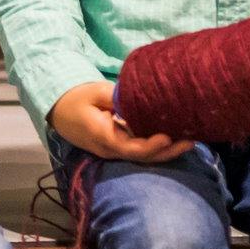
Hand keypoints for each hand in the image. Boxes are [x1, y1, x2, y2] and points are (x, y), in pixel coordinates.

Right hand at [48, 81, 195, 163]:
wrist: (58, 109)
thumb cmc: (76, 98)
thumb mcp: (95, 92)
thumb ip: (117, 97)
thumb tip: (141, 98)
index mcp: (103, 136)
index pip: (131, 147)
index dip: (151, 145)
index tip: (168, 137)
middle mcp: (110, 149)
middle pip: (142, 157)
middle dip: (168, 151)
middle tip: (192, 140)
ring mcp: (114, 150)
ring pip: (143, 156)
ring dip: (166, 151)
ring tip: (190, 140)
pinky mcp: (118, 146)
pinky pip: (139, 150)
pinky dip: (157, 146)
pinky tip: (174, 138)